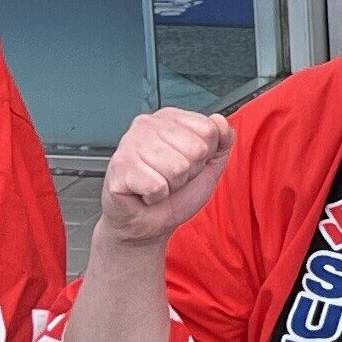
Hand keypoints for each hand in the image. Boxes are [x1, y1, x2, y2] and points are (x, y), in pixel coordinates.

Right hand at [98, 107, 231, 244]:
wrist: (148, 223)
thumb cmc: (176, 193)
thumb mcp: (209, 164)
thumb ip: (222, 140)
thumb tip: (219, 121)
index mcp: (170, 118)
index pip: (208, 129)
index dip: (205, 155)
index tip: (189, 163)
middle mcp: (147, 125)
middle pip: (196, 149)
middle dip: (189, 172)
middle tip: (172, 177)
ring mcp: (129, 144)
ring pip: (177, 168)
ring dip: (173, 185)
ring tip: (159, 185)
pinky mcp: (120, 168)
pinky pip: (157, 186)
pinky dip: (157, 197)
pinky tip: (145, 193)